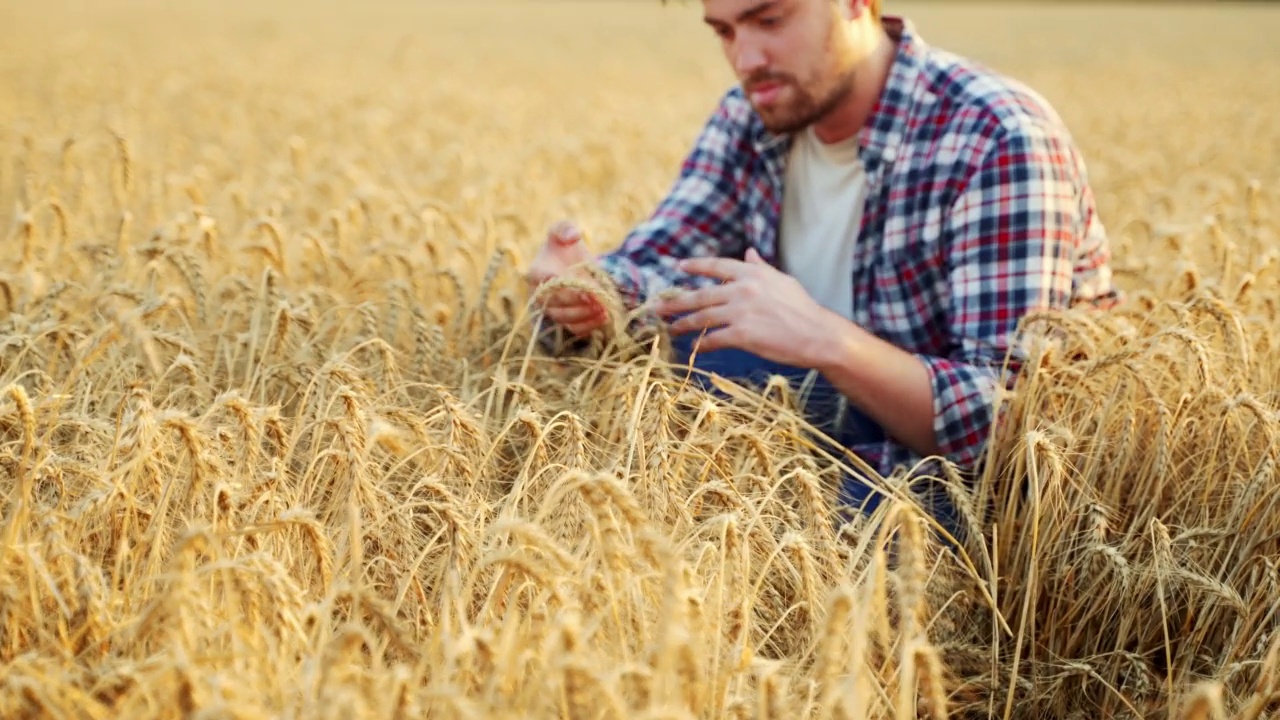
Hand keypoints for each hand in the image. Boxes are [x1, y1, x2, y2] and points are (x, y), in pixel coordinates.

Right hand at [524, 220, 606, 337]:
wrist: (572, 268)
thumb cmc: (563, 249)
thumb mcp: (563, 232)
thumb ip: (565, 228)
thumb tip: (573, 235)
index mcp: (536, 272)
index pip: (543, 281)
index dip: (561, 284)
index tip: (582, 284)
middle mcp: (540, 294)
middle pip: (555, 303)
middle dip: (577, 302)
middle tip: (597, 299)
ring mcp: (552, 310)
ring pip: (564, 319)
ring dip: (584, 315)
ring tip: (603, 308)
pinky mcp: (565, 322)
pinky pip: (574, 329)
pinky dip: (589, 326)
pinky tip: (604, 317)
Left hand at [652, 247, 836, 367]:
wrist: (817, 334)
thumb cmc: (803, 308)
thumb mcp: (782, 280)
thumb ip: (761, 267)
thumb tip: (749, 253)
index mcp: (752, 273)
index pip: (717, 266)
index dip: (695, 266)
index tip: (678, 267)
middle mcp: (743, 289)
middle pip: (700, 294)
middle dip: (676, 302)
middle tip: (657, 307)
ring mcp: (741, 312)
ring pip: (702, 317)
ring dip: (683, 324)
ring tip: (670, 328)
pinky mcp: (742, 334)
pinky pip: (713, 339)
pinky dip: (701, 344)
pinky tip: (693, 348)